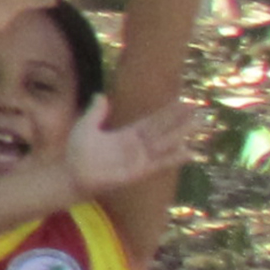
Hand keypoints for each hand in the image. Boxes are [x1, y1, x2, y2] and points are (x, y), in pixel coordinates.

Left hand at [58, 95, 200, 195]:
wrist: (71, 174)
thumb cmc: (77, 153)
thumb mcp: (86, 126)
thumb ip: (96, 112)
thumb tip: (101, 95)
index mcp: (128, 134)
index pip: (153, 121)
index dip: (168, 112)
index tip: (183, 101)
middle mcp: (137, 146)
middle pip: (164, 130)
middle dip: (180, 119)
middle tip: (198, 108)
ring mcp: (140, 159)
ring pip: (165, 143)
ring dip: (181, 134)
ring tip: (198, 124)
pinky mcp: (139, 172)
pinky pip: (160, 164)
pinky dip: (174, 158)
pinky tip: (189, 152)